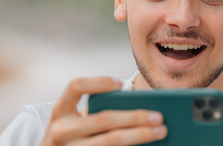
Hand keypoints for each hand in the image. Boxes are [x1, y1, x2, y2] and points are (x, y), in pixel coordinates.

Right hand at [40, 77, 166, 145]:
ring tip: (161, 131)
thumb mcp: (78, 119)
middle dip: (136, 116)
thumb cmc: (76, 133)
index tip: (121, 84)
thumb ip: (99, 110)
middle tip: (159, 116)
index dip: (99, 82)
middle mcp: (61, 131)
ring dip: (140, 135)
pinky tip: (149, 144)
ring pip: (112, 141)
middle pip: (104, 119)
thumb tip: (143, 105)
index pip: (76, 86)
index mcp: (61, 111)